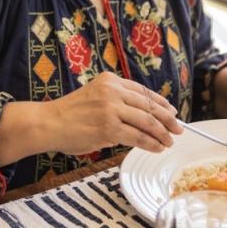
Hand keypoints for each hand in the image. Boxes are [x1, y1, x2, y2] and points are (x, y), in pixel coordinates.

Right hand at [44, 71, 183, 153]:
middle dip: (167, 119)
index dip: (160, 103)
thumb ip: (116, 103)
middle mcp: (112, 91)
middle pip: (149, 105)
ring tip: (169, 141)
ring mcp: (111, 109)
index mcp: (110, 80)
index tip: (171, 112)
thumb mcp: (94, 97)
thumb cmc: (69, 114)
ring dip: (162, 133)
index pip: (143, 91)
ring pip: (147, 121)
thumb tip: (142, 119)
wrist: (48, 123)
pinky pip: (137, 136)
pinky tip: (157, 147)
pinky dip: (150, 143)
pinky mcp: (109, 128)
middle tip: (178, 129)